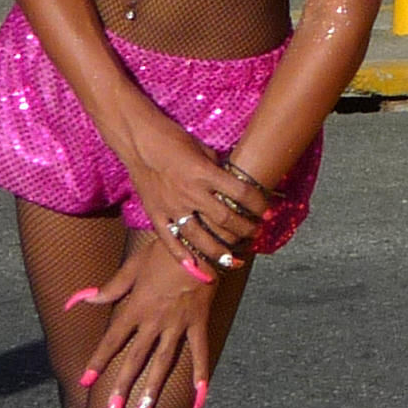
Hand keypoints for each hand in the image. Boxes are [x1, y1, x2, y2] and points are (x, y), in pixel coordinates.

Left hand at [74, 238, 221, 407]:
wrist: (199, 242)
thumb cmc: (163, 252)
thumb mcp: (132, 267)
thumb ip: (108, 289)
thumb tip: (78, 300)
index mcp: (135, 307)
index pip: (111, 340)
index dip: (98, 362)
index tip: (85, 382)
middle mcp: (154, 321)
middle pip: (134, 361)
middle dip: (120, 391)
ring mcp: (178, 325)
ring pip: (163, 364)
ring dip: (152, 393)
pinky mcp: (199, 324)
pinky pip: (200, 354)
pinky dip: (200, 378)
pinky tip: (199, 402)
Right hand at [116, 107, 268, 277]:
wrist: (138, 140)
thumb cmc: (173, 140)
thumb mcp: (203, 149)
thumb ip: (218, 170)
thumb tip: (234, 185)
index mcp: (205, 173)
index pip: (241, 193)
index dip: (259, 204)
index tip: (269, 212)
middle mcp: (191, 193)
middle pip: (225, 219)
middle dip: (245, 229)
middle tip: (256, 234)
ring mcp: (172, 206)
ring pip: (199, 237)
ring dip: (219, 251)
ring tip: (233, 260)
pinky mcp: (155, 213)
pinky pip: (169, 240)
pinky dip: (182, 256)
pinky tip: (195, 267)